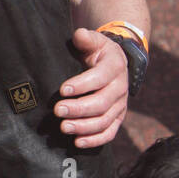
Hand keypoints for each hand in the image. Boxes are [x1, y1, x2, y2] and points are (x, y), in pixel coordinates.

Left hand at [55, 29, 128, 147]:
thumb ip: (86, 38)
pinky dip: (95, 140)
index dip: (82, 84)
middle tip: (57, 111)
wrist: (112, 63)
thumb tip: (79, 35)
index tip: (62, 90)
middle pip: (101, 103)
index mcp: (114, 66)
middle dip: (79, 108)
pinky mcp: (117, 117)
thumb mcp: (94, 40)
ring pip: (105, 120)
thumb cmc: (96, 51)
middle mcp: (120, 87)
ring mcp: (120, 105)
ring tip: (63, 128)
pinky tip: (77, 143)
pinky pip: (110, 132)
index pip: (100, 77)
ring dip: (84, 127)